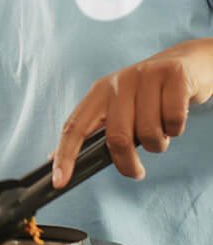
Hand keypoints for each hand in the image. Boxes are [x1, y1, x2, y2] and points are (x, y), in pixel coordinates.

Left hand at [52, 38, 212, 186]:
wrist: (186, 63)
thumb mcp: (120, 107)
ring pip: (149, 133)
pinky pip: (173, 120)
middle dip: (127, 163)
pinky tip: (174, 118)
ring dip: (158, 143)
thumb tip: (62, 159)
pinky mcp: (173, 76)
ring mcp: (145, 76)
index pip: (75, 125)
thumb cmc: (149, 95)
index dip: (65, 154)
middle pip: (116, 137)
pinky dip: (176, 129)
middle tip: (135, 171)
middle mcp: (118, 82)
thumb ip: (98, 131)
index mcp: (99, 92)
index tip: (59, 181)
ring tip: (161, 131)